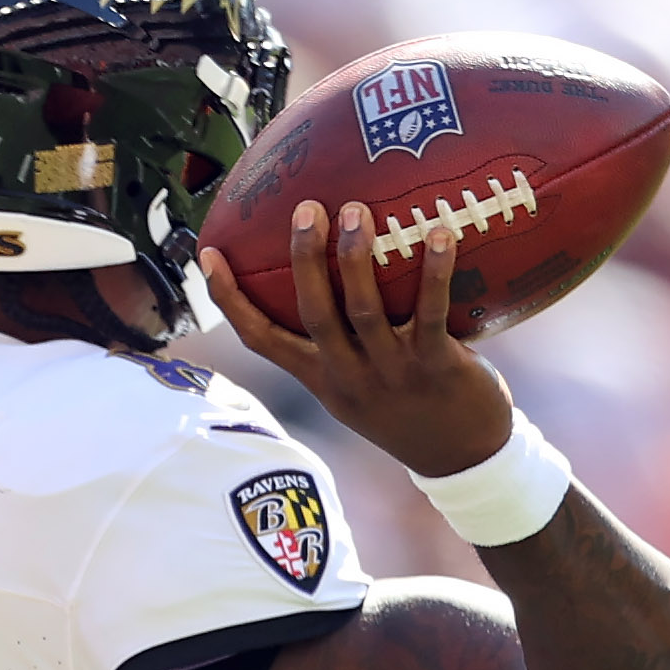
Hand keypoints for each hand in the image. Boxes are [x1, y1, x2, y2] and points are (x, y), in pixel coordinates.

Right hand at [202, 201, 515, 479]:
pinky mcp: (436, 367)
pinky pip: (431, 312)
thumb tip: (330, 268)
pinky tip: (440, 233)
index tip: (208, 256)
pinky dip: (435, 271)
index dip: (230, 300)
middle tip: (306, 209)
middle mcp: (349, 376)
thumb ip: (341, 341)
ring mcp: (391, 373)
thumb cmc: (408, 409)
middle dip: (305, 260)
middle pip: (314, 314)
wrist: (462, 460)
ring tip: (357, 211)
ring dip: (357, 259)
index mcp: (321, 378)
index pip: (261, 339)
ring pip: (364, 311)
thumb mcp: (358, 386)